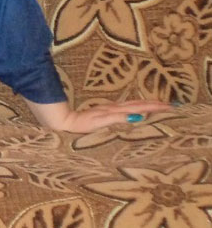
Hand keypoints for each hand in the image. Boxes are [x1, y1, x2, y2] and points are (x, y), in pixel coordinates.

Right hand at [24, 98, 172, 132]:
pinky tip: (134, 117)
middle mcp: (108, 111)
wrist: (56, 121)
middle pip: (134, 107)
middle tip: (171, 106)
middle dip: (153, 107)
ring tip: (161, 108)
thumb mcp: (94, 120)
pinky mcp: (94, 119)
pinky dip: (124, 116)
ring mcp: (102, 114)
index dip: (149, 106)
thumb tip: (133, 119)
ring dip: (144, 108)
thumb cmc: (71, 122)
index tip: (166, 106)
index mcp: (109, 111)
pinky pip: (113, 117)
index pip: (133, 107)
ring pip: (127, 110)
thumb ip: (110, 118)